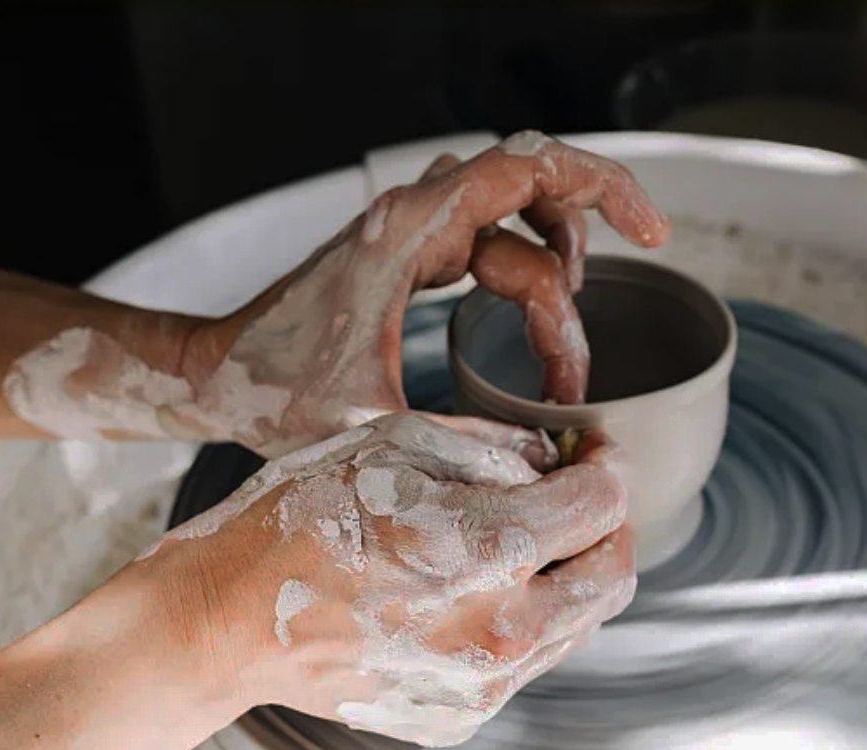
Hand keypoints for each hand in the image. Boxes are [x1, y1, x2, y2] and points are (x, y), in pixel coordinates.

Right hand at [123, 413, 635, 746]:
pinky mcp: (459, 717)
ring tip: (513, 543)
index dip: (606, 466)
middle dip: (607, 527)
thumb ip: (495, 448)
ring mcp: (481, 685)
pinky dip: (519, 621)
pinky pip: (525, 664)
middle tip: (576, 498)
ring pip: (577, 624)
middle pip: (613, 575)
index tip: (592, 454)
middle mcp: (500, 631)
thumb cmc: (301, 520)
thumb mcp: (395, 443)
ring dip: (566, 576)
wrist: (228, 623)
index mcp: (490, 551)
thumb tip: (557, 462)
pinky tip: (465, 593)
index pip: (604, 505)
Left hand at [185, 131, 669, 456]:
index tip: (651, 232)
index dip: (602, 187)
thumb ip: (460, 440)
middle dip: (592, 224)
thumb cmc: (273, 393)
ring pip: (514, 216)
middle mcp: (412, 217)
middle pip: (532, 180)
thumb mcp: (374, 426)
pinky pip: (487, 241)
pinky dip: (523, 274)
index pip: (527, 169)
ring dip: (555, 264)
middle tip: (643, 257)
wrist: (214, 377)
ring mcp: (409, 233)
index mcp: (409, 232)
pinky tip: (535, 329)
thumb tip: (543, 463)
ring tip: (562, 341)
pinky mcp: (405, 257)